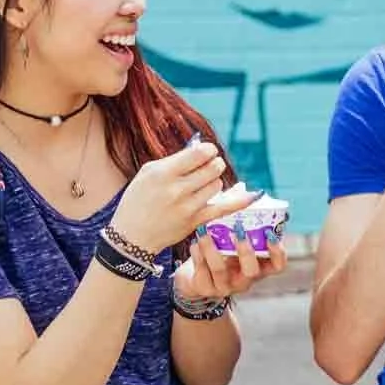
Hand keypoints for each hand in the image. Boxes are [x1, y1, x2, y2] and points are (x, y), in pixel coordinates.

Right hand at [108, 139, 231, 252]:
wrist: (132, 236)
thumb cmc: (138, 200)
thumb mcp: (148, 173)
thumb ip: (174, 160)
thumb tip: (199, 148)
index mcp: (163, 173)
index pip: (198, 153)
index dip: (208, 150)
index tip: (208, 152)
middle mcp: (177, 189)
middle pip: (212, 168)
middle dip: (214, 164)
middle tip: (210, 166)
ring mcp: (188, 207)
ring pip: (217, 185)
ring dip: (214, 182)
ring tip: (201, 185)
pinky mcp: (196, 222)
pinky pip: (223, 208)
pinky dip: (239, 201)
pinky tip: (252, 195)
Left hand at [175, 231, 289, 304]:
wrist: (194, 278)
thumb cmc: (220, 252)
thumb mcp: (233, 241)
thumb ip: (240, 221)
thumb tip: (242, 189)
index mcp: (258, 268)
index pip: (278, 265)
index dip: (278, 252)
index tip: (270, 233)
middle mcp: (245, 280)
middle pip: (252, 271)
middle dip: (245, 250)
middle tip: (238, 230)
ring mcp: (225, 287)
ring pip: (220, 270)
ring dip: (213, 249)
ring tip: (204, 231)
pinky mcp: (205, 288)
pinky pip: (201, 272)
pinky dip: (198, 254)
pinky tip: (194, 242)